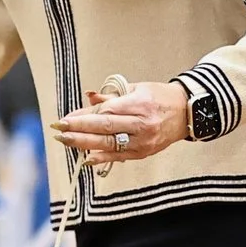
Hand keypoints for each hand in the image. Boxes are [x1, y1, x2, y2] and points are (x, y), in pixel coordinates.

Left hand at [50, 80, 188, 166]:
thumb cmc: (160, 97)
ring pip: (109, 145)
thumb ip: (111, 96)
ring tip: (66, 141)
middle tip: (59, 130)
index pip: (106, 112)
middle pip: (105, 129)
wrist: (186, 113)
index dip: (84, 116)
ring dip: (84, 144)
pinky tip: (85, 157)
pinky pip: (119, 157)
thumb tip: (88, 97)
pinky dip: (101, 158)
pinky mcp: (143, 153)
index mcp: (139, 105)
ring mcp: (143, 141)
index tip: (66, 118)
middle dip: (79, 130)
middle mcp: (142, 125)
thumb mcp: (136, 89)